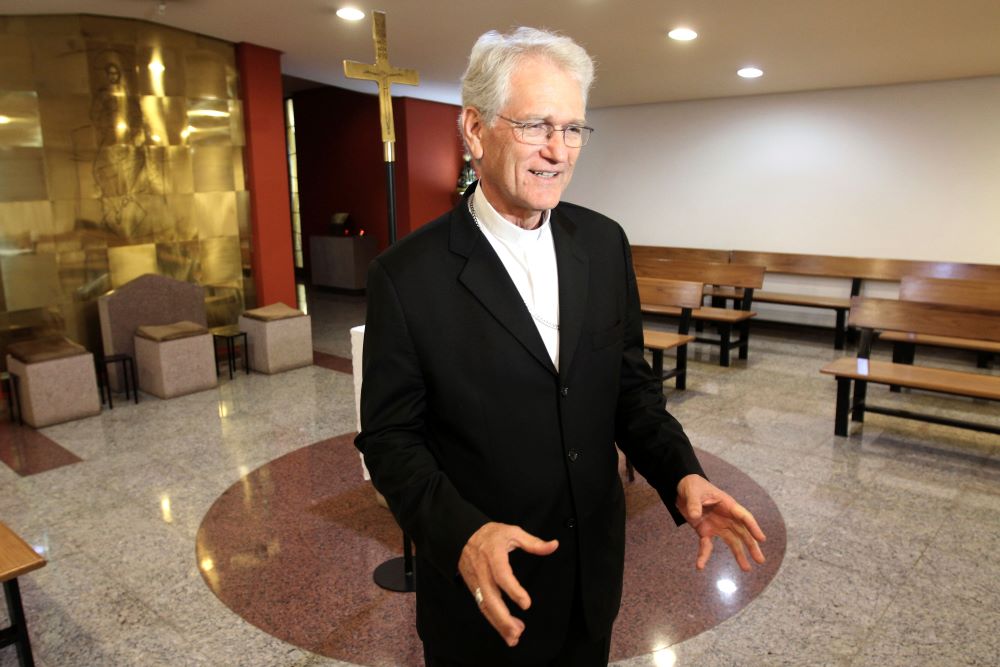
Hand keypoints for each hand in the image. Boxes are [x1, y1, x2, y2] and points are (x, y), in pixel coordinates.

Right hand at [458, 522, 558, 646]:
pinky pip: (483, 607)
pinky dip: (493, 621)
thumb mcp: (513, 532)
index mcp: (493, 555)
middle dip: (503, 618)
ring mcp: (477, 582)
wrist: (463, 536)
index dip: (513, 590)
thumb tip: (553, 546)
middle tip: (518, 632)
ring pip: (485, 606)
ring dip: (498, 624)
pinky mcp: (474, 589)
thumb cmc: (491, 535)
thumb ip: (533, 542)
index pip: (502, 576)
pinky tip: (506, 630)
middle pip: (490, 598)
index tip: (526, 604)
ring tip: (514, 637)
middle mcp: (483, 572)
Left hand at [676, 474, 765, 571]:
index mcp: (727, 505)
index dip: (753, 527)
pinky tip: (700, 566)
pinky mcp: (705, 532)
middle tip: (760, 560)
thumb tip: (695, 516)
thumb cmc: (693, 487)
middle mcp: (726, 518)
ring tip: (746, 569)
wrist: (682, 490)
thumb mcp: (692, 492)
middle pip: (742, 533)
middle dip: (751, 546)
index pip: (744, 517)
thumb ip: (694, 503)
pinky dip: (703, 556)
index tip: (761, 539)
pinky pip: (707, 546)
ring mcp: (717, 526)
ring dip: (739, 555)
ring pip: (732, 542)